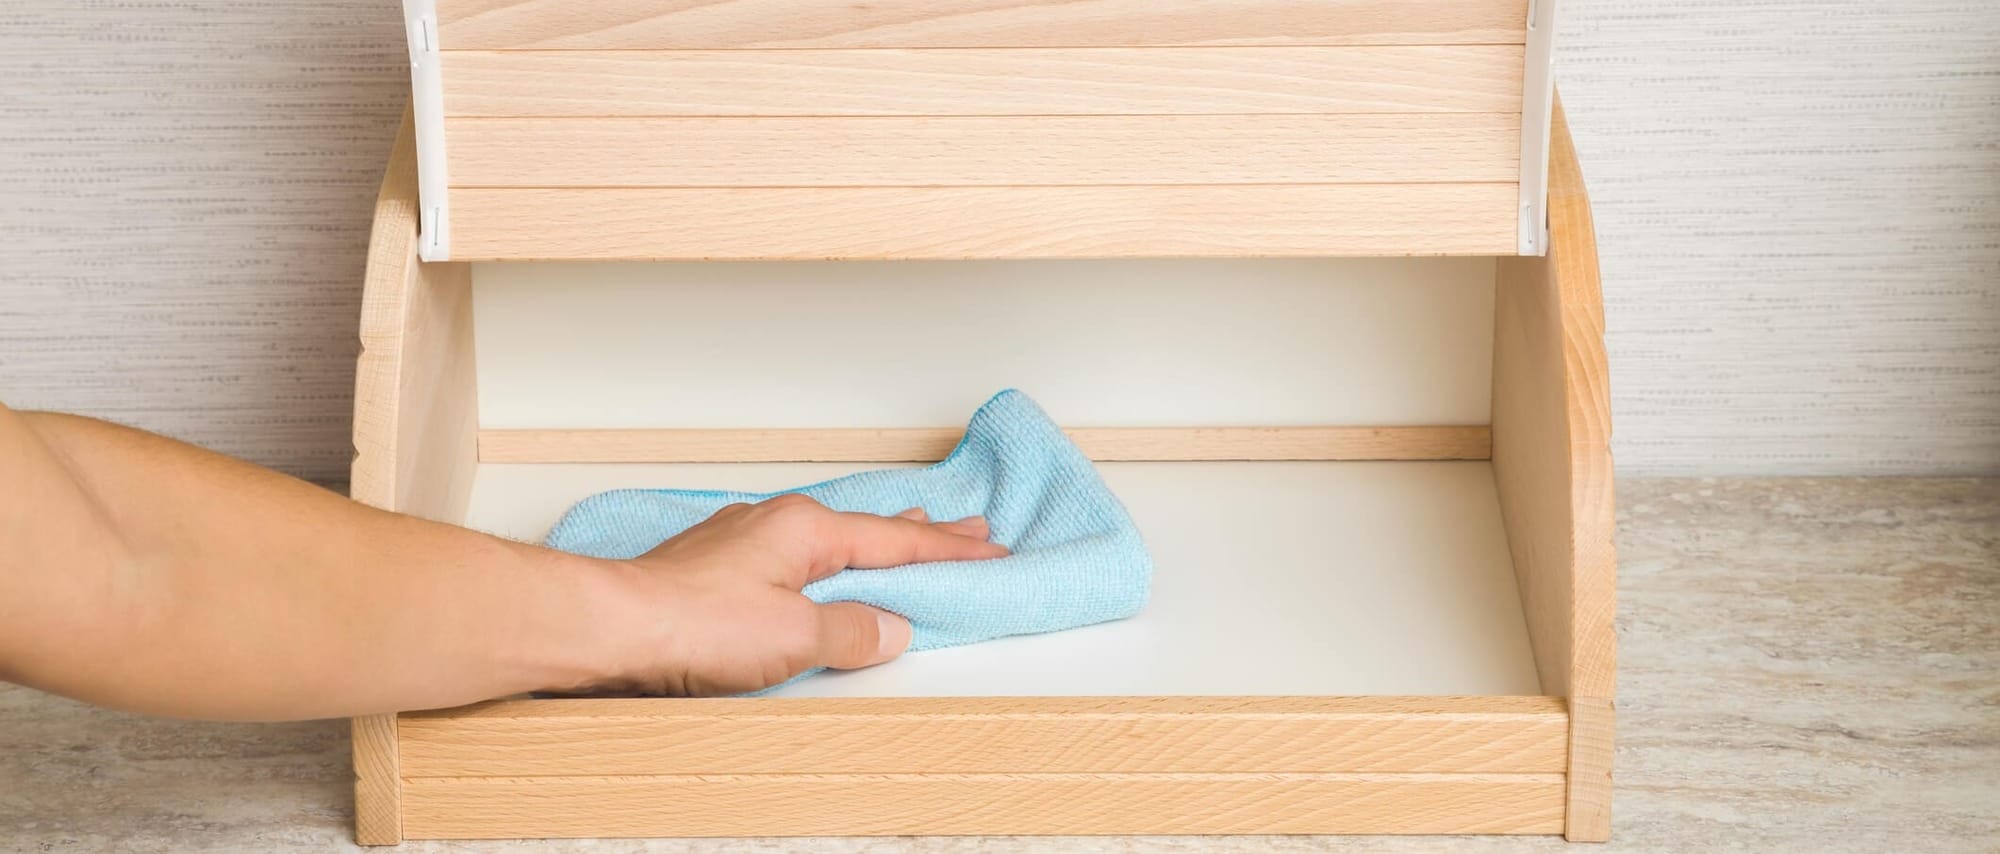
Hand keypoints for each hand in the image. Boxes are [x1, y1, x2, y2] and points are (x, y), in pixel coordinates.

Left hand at [605, 494, 1008, 696]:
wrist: (609, 628)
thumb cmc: (689, 624)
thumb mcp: (794, 637)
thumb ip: (852, 632)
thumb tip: (890, 629)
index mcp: (804, 529)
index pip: (895, 542)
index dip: (947, 551)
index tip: (989, 549)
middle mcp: (773, 524)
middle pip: (865, 531)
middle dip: (919, 535)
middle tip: (965, 528)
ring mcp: (741, 543)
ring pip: (826, 540)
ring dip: (871, 545)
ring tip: (905, 540)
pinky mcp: (714, 570)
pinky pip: (791, 559)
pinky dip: (824, 563)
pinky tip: (820, 571)